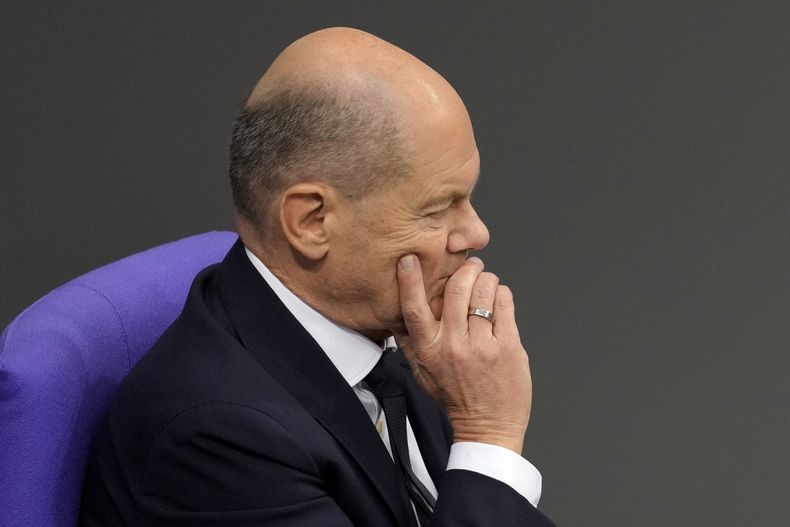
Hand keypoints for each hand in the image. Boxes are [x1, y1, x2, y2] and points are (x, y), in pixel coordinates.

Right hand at [393, 254, 532, 452]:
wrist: (487, 427)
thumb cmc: (455, 398)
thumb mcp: (422, 372)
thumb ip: (409, 343)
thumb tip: (395, 316)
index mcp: (429, 349)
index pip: (414, 308)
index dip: (410, 280)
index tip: (410, 260)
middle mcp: (454, 345)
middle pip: (456, 289)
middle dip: (465, 269)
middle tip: (470, 266)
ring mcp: (483, 345)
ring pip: (484, 290)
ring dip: (486, 279)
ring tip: (486, 284)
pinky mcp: (508, 346)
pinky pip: (505, 303)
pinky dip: (501, 294)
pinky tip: (498, 299)